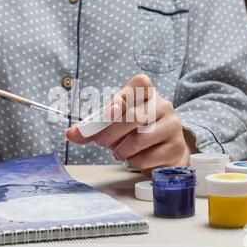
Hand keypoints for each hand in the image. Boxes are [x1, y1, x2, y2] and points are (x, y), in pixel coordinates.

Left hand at [66, 74, 196, 174]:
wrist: (163, 153)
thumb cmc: (134, 133)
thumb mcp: (112, 127)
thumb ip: (92, 129)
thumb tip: (70, 134)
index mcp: (147, 94)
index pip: (140, 83)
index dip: (123, 96)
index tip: (109, 112)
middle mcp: (163, 106)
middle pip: (136, 115)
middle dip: (111, 132)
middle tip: (100, 142)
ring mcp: (173, 126)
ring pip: (141, 138)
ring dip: (122, 150)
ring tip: (119, 152)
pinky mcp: (176, 147)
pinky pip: (147, 157)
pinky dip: (134, 162)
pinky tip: (134, 159)